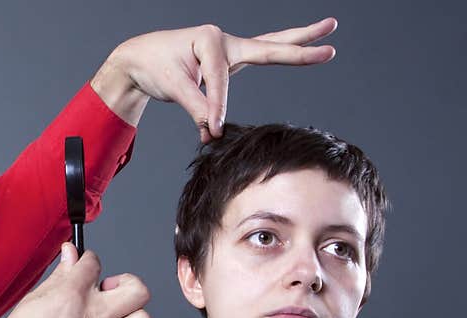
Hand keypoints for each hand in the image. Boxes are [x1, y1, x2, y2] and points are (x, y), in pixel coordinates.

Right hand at [0, 243, 150, 317]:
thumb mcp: (32, 300)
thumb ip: (58, 276)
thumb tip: (69, 255)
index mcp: (73, 295)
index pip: (94, 263)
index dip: (88, 261)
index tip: (84, 267)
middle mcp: (94, 317)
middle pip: (137, 289)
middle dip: (126, 284)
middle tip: (110, 292)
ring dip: (132, 317)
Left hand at [91, 18, 337, 140]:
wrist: (141, 58)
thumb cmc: (154, 66)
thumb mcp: (172, 86)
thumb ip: (196, 107)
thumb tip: (213, 131)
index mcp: (209, 40)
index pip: (220, 81)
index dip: (215, 107)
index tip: (211, 130)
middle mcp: (223, 39)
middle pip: (267, 46)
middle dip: (298, 49)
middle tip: (329, 48)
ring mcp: (229, 47)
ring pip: (269, 46)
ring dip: (299, 41)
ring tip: (329, 31)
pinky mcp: (228, 59)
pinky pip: (258, 57)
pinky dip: (279, 53)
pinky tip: (304, 46)